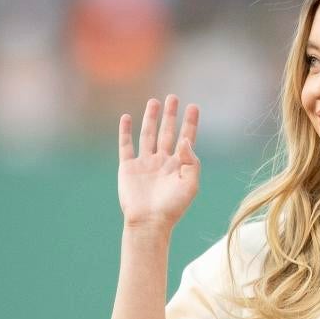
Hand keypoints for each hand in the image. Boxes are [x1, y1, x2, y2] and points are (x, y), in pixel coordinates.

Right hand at [117, 94, 199, 229]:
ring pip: (148, 135)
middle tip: (173, 97)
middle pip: (167, 132)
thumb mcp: (190, 184)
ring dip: (151, 118)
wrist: (149, 222)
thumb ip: (192, 161)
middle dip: (170, 115)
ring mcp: (144, 163)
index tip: (194, 106)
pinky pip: (126, 146)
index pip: (186, 139)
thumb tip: (185, 140)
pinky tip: (127, 117)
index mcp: (178, 165)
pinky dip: (125, 131)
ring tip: (154, 102)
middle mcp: (162, 161)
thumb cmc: (172, 207)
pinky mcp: (128, 168)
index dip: (190, 123)